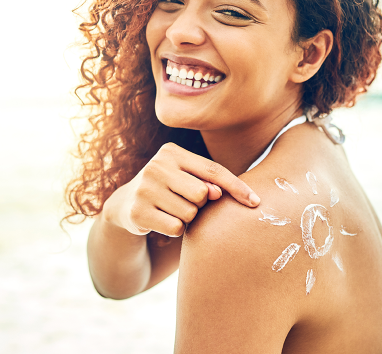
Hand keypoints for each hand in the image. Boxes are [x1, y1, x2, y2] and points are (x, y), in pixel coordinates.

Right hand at [105, 143, 260, 236]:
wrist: (125, 204)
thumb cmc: (169, 189)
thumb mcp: (187, 178)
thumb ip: (207, 182)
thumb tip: (217, 193)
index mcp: (172, 152)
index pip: (213, 170)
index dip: (236, 187)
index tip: (256, 202)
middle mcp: (156, 166)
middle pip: (201, 194)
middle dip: (199, 204)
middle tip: (183, 201)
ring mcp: (144, 188)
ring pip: (189, 213)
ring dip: (186, 218)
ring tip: (170, 210)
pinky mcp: (138, 211)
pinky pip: (175, 228)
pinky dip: (175, 229)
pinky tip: (161, 220)